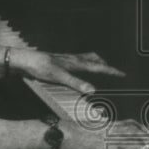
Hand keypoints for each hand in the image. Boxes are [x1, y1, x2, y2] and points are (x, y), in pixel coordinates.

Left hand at [7, 48, 124, 93]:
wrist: (25, 60)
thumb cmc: (41, 67)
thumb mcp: (60, 77)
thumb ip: (76, 83)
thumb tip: (93, 90)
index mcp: (76, 63)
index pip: (99, 67)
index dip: (111, 71)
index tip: (123, 74)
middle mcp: (73, 59)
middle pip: (94, 59)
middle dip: (104, 65)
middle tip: (112, 71)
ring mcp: (66, 59)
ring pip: (85, 58)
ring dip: (94, 62)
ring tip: (99, 66)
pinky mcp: (59, 61)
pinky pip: (77, 61)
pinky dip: (83, 63)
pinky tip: (77, 69)